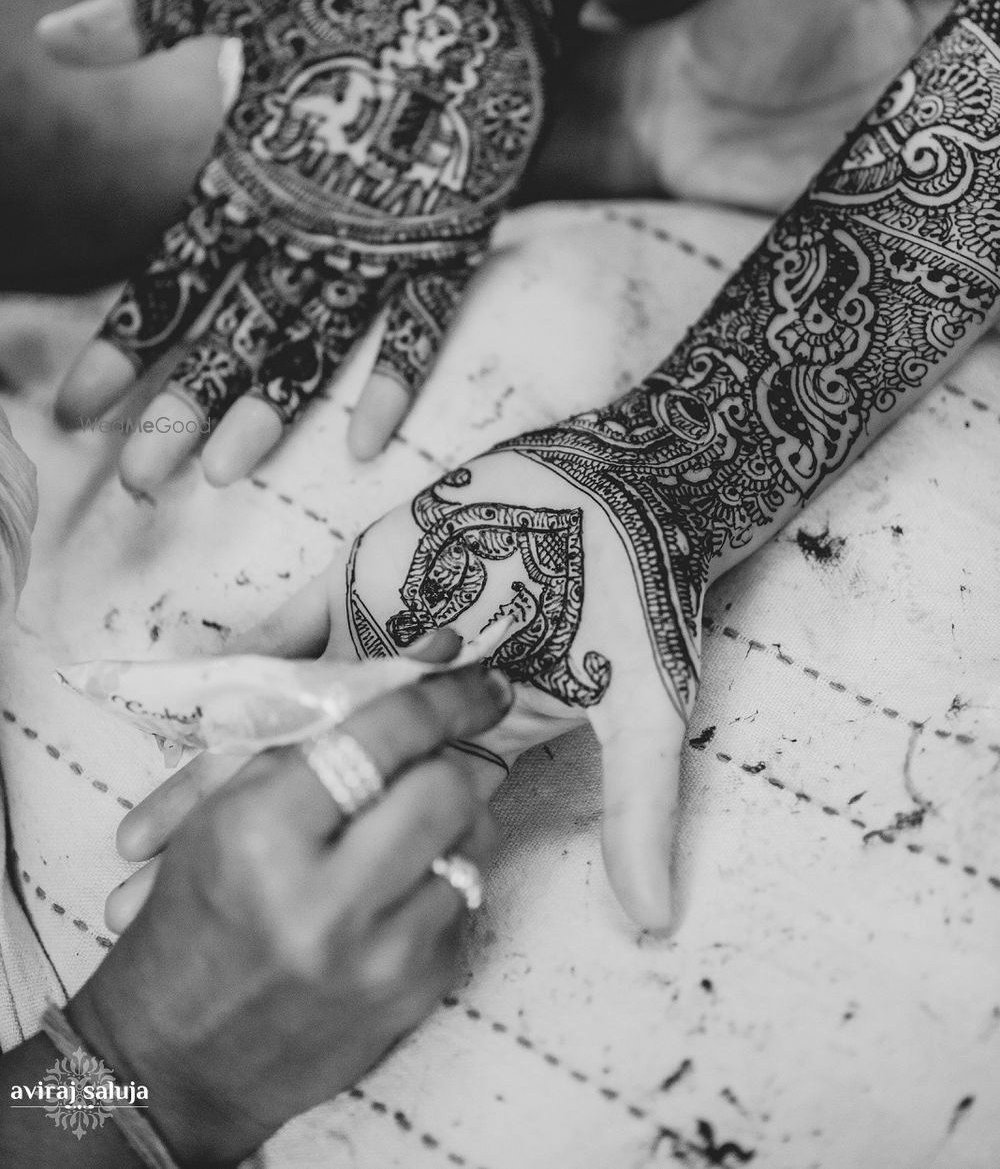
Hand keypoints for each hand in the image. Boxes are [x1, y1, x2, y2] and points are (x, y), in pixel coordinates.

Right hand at [39, 0, 542, 489]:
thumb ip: (154, 15)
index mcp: (248, 180)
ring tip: (220, 472)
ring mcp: (377, 236)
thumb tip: (56, 40)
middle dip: (180, 404)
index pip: (172, 278)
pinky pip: (422, 316)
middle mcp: (305, 225)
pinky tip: (364, 437)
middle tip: (138, 480)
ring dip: (266, 403)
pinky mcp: (452, 232)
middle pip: (230, 329)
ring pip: (310, 336)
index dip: (126, 343)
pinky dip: (395, 372)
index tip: (76, 408)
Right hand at [71, 663, 509, 1165]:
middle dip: (444, 765)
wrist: (173, 1058)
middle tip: (425, 765)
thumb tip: (425, 667)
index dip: (446, 695)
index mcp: (264, 833)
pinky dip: (440, 884)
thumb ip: (313, 743)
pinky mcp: (414, 997)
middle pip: (446, 788)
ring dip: (449, 824)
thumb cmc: (193, 916)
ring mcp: (378, 957)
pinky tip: (394, 895)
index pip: (385, 735)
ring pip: (472, 845)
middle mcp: (326, 900)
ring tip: (405, 832)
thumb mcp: (223, 813)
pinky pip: (466, 905)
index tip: (483, 680)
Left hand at [115, 404, 713, 933]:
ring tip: (142, 836)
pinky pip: (281, 635)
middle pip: (313, 791)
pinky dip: (231, 670)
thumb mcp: (645, 708)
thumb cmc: (639, 598)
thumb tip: (655, 920)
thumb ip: (638, 807)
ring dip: (216, 775)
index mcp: (471, 751)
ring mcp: (375, 647)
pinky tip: (171, 711)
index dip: (323, 893)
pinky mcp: (354, 587)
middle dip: (238, 849)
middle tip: (159, 906)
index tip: (257, 954)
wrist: (618, 484)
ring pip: (281, 723)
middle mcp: (409, 711)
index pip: (384, 836)